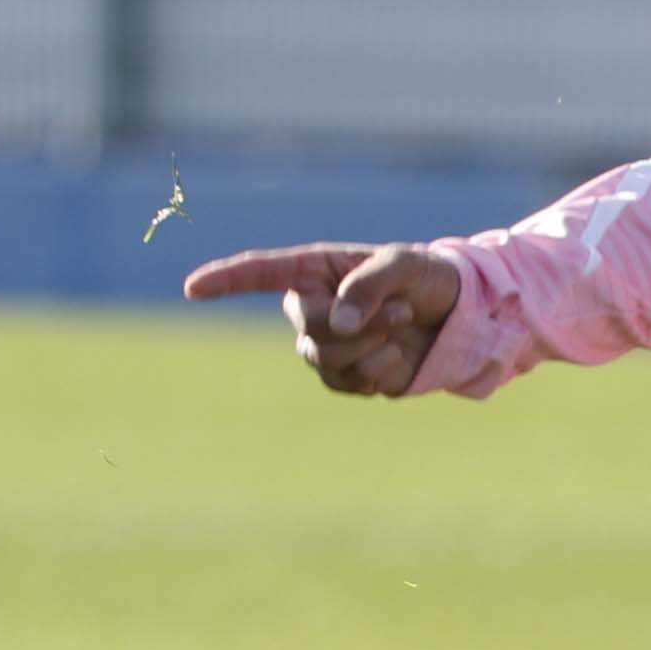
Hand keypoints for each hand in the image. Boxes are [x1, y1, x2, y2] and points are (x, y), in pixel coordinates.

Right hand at [182, 242, 461, 396]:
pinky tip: (397, 356)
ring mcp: (324, 345)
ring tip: (402, 327)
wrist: (457, 315)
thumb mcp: (404, 265)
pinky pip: (348, 384)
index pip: (261, 273)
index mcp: (314, 269)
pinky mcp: (346, 376)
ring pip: (325, 360)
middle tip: (402, 311)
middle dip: (360, 326)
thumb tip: (340, 322)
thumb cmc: (426, 276)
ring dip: (372, 348)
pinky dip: (379, 372)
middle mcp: (309, 307)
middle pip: (309, 328)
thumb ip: (369, 285)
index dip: (225, 280)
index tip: (193, 287)